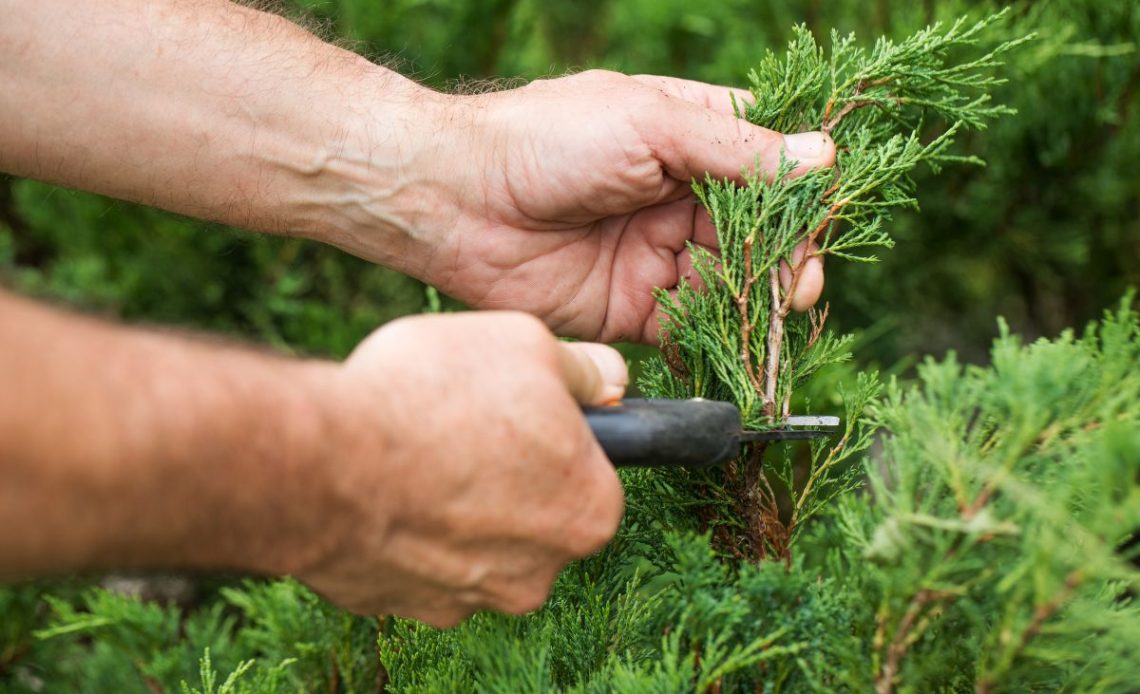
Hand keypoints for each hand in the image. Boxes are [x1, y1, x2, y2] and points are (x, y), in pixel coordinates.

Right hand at [297, 312, 626, 626]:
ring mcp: (466, 600)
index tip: (517, 409)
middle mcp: (538, 574)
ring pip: (473, 540)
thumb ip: (583, 368)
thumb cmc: (434, 397)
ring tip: (414, 447)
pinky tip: (382, 484)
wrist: (321, 458)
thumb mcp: (526, 344)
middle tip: (461, 421)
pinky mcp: (400, 604)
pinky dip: (404, 525)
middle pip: (534, 512)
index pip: (589, 469)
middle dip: (506, 470)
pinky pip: (415, 559)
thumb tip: (610, 378)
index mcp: (589, 512)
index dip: (555, 431)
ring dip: (452, 501)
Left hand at [415, 70, 833, 342]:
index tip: (823, 217)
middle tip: (802, 286)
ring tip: (771, 314)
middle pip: (759, 234)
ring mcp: (656, 254)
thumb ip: (736, 149)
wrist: (457, 200)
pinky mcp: (630, 306)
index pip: (768, 165)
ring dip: (756, 300)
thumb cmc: (549, 138)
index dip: (801, 192)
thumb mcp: (651, 124)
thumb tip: (825, 157)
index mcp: (688, 139)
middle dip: (787, 259)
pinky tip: (730, 338)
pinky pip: (688, 326)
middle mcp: (678, 199)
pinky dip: (714, 334)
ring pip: (730, 283)